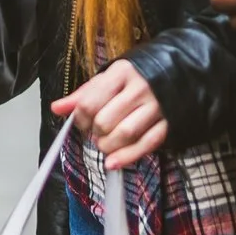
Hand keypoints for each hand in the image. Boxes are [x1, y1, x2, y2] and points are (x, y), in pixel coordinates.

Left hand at [51, 62, 166, 169]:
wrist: (178, 72)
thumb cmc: (136, 78)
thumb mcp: (109, 79)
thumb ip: (84, 94)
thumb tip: (57, 108)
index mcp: (121, 73)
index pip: (89, 102)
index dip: (80, 118)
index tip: (83, 122)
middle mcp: (140, 88)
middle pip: (105, 121)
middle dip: (95, 133)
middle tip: (96, 133)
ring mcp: (156, 106)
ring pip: (125, 134)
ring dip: (108, 147)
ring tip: (105, 145)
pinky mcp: (168, 122)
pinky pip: (147, 144)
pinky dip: (127, 157)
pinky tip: (113, 162)